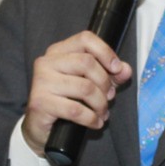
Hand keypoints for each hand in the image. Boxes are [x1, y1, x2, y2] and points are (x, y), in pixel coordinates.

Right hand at [21, 31, 131, 154]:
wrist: (39, 127)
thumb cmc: (66, 101)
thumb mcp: (90, 83)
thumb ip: (109, 74)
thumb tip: (125, 70)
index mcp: (58, 51)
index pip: (85, 39)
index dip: (105, 52)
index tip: (117, 69)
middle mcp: (46, 62)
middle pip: (87, 62)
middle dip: (104, 83)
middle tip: (109, 97)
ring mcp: (41, 82)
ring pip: (85, 88)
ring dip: (100, 104)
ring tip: (102, 113)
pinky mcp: (40, 103)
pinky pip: (75, 109)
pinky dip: (91, 118)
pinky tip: (95, 123)